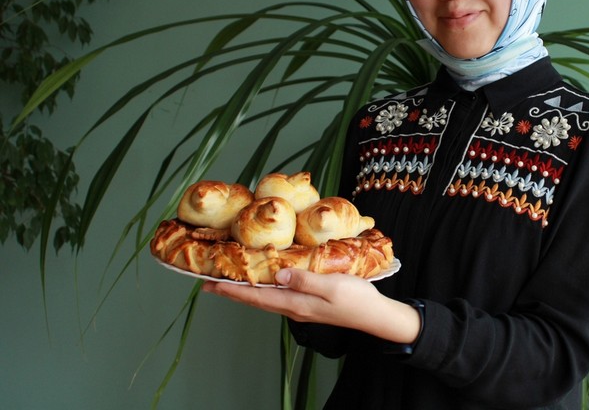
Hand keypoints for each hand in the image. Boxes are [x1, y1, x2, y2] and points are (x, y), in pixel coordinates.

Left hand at [202, 269, 420, 343]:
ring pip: (267, 299)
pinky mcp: (310, 305)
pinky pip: (279, 297)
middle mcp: (295, 308)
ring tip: (230, 282)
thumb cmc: (357, 299)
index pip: (257, 297)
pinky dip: (265, 290)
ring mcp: (302, 308)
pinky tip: (266, 283)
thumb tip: (278, 274)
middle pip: (257, 300)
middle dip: (232, 292)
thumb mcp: (332, 285)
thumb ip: (304, 280)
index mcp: (297, 304)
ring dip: (246, 292)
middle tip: (209, 283)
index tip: (211, 284)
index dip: (233, 290)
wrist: (376, 316)